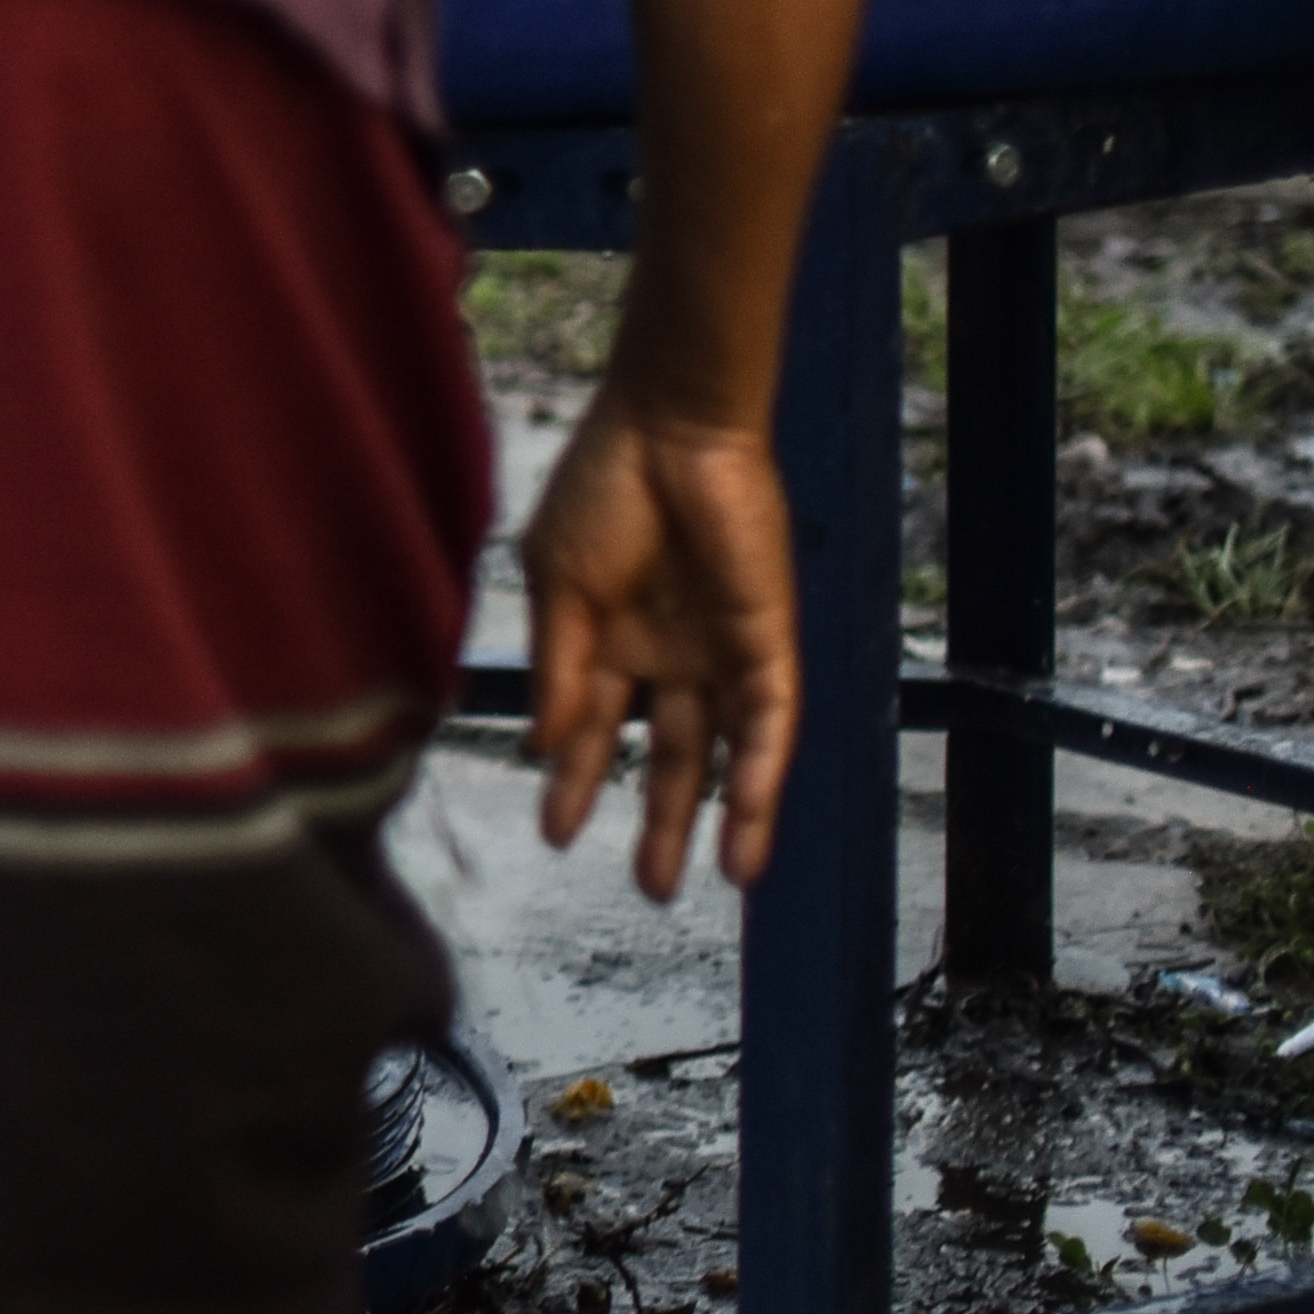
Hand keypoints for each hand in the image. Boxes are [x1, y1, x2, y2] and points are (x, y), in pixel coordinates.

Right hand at [516, 391, 800, 901]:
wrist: (671, 427)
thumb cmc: (603, 488)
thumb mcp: (559, 586)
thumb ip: (557, 668)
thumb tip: (544, 746)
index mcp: (611, 636)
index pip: (596, 729)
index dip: (577, 781)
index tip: (557, 832)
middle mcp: (670, 653)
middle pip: (671, 755)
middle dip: (658, 820)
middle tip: (652, 887)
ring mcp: (720, 651)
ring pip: (727, 753)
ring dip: (721, 817)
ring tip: (710, 880)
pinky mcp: (766, 642)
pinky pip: (769, 723)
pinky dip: (760, 778)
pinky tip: (749, 829)